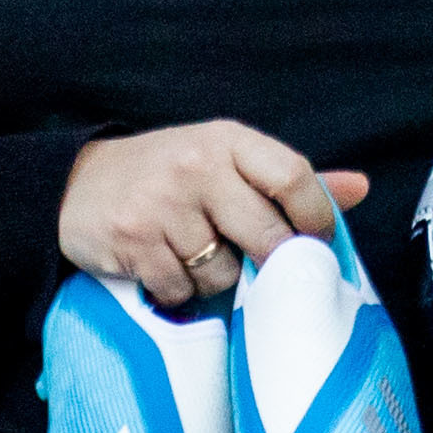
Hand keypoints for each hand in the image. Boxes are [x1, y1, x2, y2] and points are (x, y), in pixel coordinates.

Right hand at [62, 122, 366, 308]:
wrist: (74, 184)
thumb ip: (287, 180)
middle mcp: (196, 165)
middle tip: (260, 268)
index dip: (316, 218)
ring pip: (223, 271)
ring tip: (193, 258)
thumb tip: (359, 187)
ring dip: (215, 280)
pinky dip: (179, 291)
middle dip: (271, 262)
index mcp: (227, 140)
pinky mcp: (134, 241)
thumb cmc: (165, 176)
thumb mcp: (223, 162)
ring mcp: (163, 203)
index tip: (315, 243)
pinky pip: (182, 289)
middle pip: (266, 233)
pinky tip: (165, 269)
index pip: (293, 176)